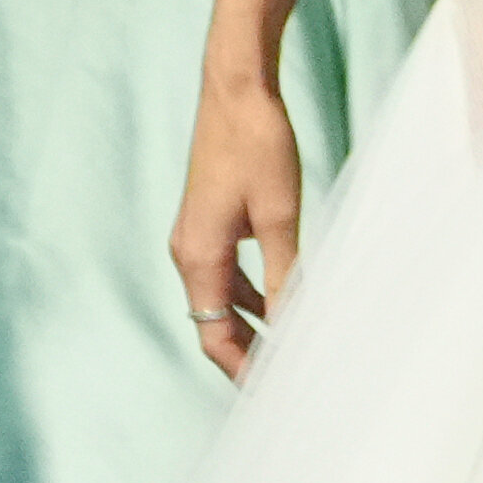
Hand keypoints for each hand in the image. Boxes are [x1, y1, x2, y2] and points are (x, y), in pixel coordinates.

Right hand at [170, 76, 306, 377]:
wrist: (236, 88)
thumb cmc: (259, 146)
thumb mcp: (281, 216)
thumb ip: (285, 274)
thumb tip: (294, 324)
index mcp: (198, 257)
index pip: (213, 335)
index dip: (242, 368)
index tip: (272, 393)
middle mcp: (188, 251)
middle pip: (212, 322)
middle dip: (245, 353)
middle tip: (284, 379)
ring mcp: (195, 235)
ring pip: (219, 298)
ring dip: (249, 324)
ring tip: (285, 348)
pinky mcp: (209, 219)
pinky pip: (225, 272)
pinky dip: (249, 293)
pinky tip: (279, 301)